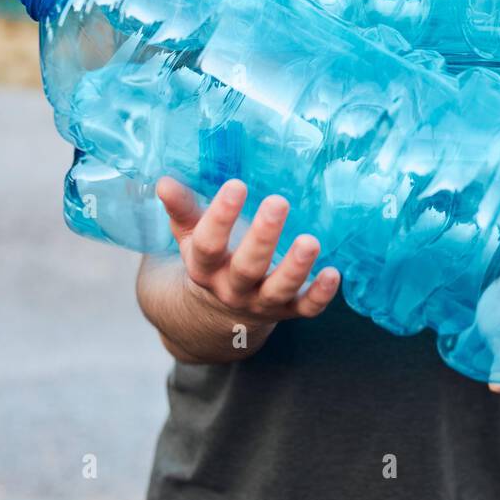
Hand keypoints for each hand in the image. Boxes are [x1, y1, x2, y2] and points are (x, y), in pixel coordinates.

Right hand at [156, 176, 340, 327]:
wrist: (216, 318)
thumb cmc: (210, 260)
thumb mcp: (190, 237)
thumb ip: (182, 210)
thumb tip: (164, 181)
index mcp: (204, 268)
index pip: (209, 245)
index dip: (220, 217)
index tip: (236, 186)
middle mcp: (232, 288)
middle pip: (247, 268)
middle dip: (262, 237)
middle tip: (278, 202)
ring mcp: (261, 302)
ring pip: (278, 290)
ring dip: (296, 268)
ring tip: (311, 241)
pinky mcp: (288, 311)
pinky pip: (306, 309)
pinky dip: (320, 295)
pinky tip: (334, 273)